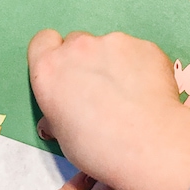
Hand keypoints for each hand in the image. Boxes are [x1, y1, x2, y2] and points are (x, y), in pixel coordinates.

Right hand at [28, 31, 189, 189]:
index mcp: (49, 69)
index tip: (65, 72)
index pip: (42, 41)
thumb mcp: (63, 136)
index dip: (53, 54)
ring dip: (115, 63)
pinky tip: (147, 92)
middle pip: (77, 42)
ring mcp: (113, 42)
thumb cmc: (99, 148)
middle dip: (85, 60)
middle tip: (99, 88)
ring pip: (110, 46)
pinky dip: (141, 66)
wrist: (146, 144)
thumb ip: (58, 114)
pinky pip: (138, 52)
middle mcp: (78, 48)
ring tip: (129, 95)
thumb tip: (60, 116)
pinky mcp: (144, 45)